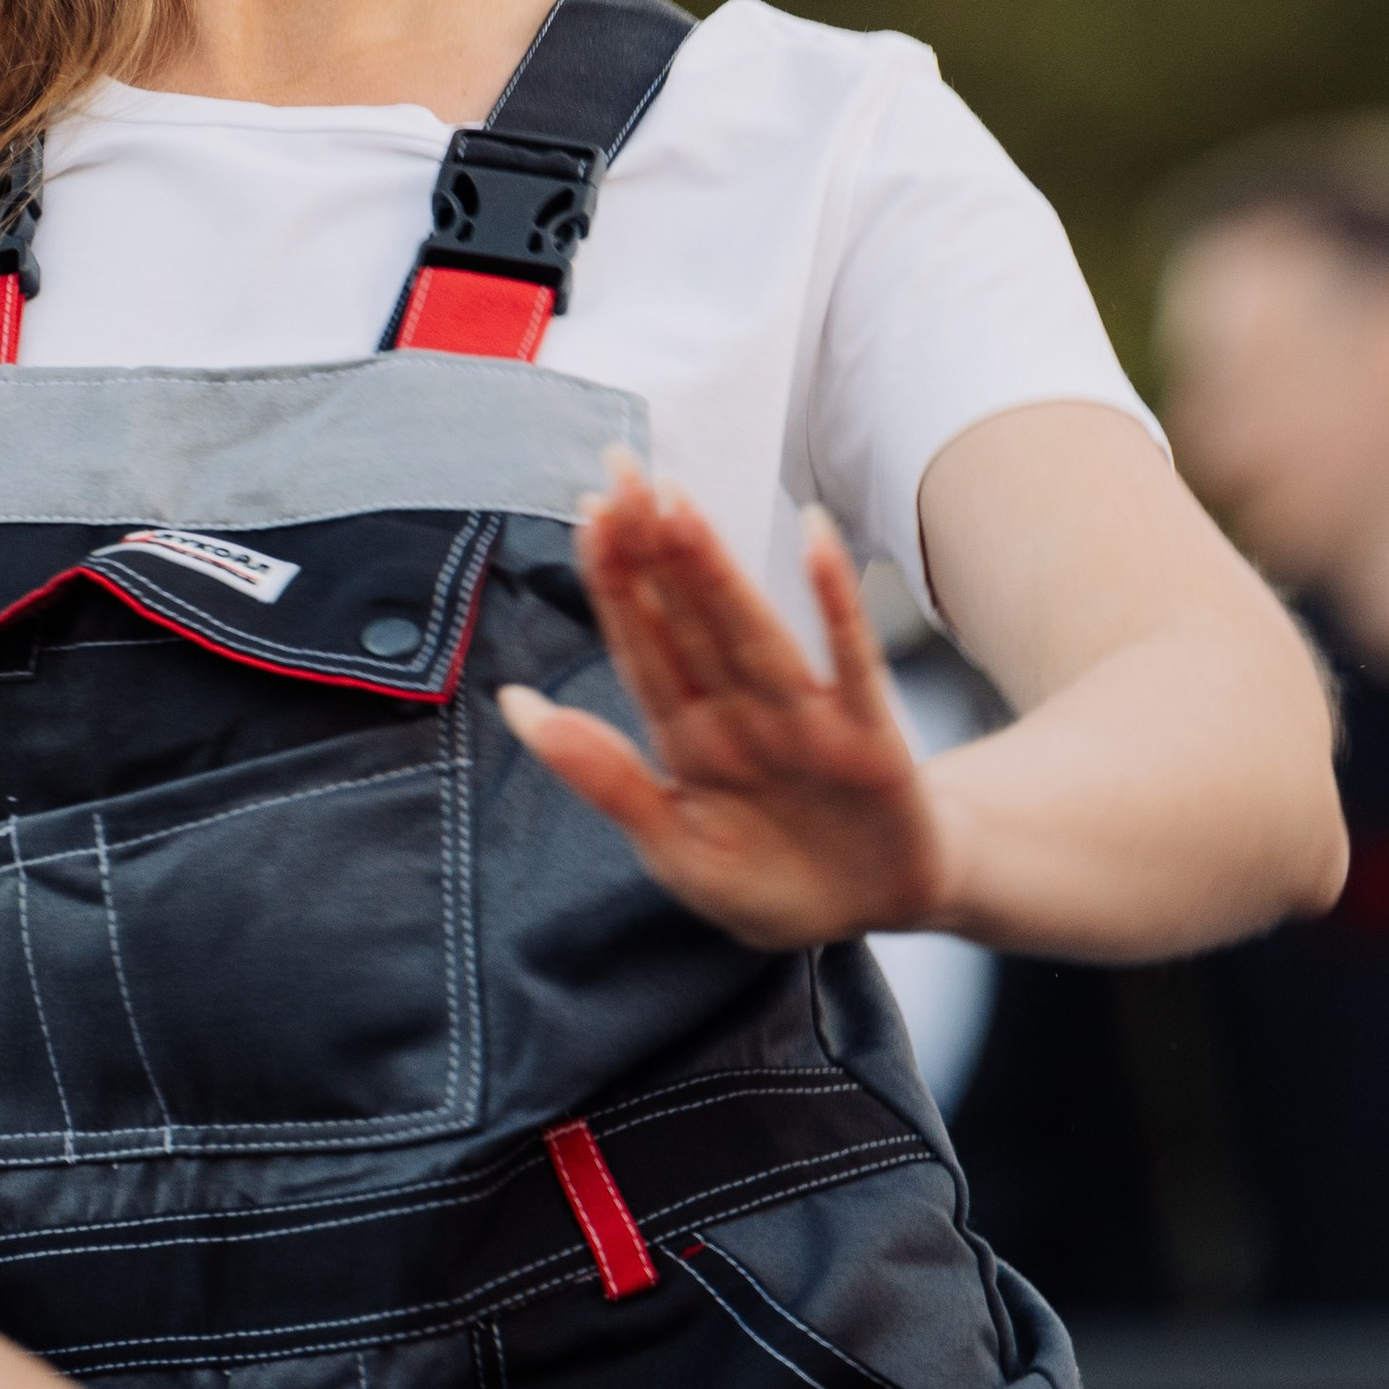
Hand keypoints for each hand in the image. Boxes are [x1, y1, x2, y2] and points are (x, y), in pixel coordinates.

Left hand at [496, 456, 950, 949]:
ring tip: (678, 503)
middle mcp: (740, 711)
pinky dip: (835, 600)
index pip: (641, 645)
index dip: (614, 580)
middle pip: (688, 617)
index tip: (588, 511)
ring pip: (749, 628)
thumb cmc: (772, 882)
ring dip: (715, 567)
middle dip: (652, 545)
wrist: (875, 921)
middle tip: (623, 467)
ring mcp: (804, 717)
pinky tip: (816, 537)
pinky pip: (849, 658)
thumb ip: (602, 776)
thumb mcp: (675, 849)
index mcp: (686, 737)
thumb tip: (512, 701)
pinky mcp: (869, 735)